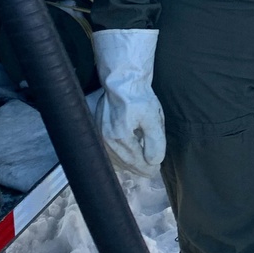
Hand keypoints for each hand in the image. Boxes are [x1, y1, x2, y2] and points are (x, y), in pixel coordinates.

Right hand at [92, 28, 166, 176]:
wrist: (122, 81)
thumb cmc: (138, 97)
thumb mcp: (153, 117)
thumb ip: (155, 141)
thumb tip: (154, 161)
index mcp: (120, 137)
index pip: (136, 161)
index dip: (147, 169)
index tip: (156, 171)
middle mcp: (106, 139)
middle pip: (124, 163)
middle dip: (138, 169)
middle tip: (150, 172)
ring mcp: (99, 135)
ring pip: (115, 159)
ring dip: (128, 165)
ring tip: (140, 167)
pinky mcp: (97, 130)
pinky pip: (108, 151)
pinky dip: (118, 158)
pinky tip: (126, 159)